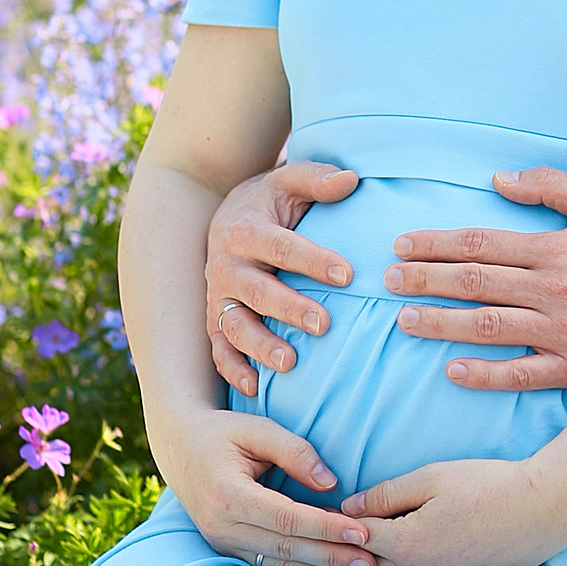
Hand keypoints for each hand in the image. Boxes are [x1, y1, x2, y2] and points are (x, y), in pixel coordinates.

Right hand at [149, 407, 375, 565]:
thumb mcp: (257, 429)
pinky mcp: (229, 549)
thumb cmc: (222, 432)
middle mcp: (222, 525)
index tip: (362, 533)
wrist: (178, 446)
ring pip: (280, 564)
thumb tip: (331, 484)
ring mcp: (223, 542)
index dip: (326, 528)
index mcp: (228, 493)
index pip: (286, 518)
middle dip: (332, 559)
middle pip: (286, 548)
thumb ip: (295, 452)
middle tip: (372, 565)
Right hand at [204, 160, 362, 397]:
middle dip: (290, 309)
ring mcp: (218, 297)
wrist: (227, 215)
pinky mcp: (215, 319)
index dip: (313, 261)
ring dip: (260, 346)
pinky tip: (255, 387)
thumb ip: (317, 178)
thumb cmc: (270, 201)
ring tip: (290, 361)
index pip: (281, 247)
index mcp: (244, 230)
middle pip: (257, 291)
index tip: (348, 275)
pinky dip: (232, 369)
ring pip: (234, 325)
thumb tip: (351, 180)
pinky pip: (218, 349)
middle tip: (324, 324)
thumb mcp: (289, 181)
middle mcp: (225, 266)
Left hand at [342, 458, 566, 565]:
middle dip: (344, 550)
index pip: (355, 537)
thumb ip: (387, 493)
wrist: (543, 510)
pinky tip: (389, 560)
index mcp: (408, 544)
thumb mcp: (432, 477)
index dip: (334, 523)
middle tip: (325, 534)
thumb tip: (350, 507)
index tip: (316, 514)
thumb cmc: (488, 486)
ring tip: (351, 548)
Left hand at [385, 168, 566, 392]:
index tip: (402, 246)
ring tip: (404, 320)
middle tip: (387, 281)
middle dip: (425, 280)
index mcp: (555, 250)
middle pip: (475, 283)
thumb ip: (552, 187)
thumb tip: (500, 180)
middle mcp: (552, 291)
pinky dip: (486, 373)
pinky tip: (452, 369)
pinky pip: (522, 373)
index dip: (437, 244)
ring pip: (489, 326)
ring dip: (442, 322)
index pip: (482, 244)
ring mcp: (561, 332)